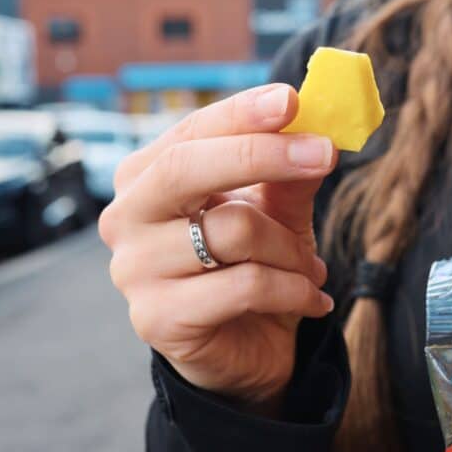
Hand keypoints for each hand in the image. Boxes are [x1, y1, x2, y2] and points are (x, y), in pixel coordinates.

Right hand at [99, 83, 336, 409]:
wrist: (250, 351)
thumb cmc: (256, 269)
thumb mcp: (279, 215)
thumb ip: (288, 175)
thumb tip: (315, 128)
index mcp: (146, 179)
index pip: (190, 132)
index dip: (242, 114)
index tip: (292, 99)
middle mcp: (127, 218)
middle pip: (186, 168)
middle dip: (264, 154)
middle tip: (325, 154)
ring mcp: (134, 270)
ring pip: (230, 231)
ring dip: (291, 248)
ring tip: (311, 268)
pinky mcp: (158, 318)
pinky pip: (245, 285)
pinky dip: (294, 289)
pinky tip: (314, 299)